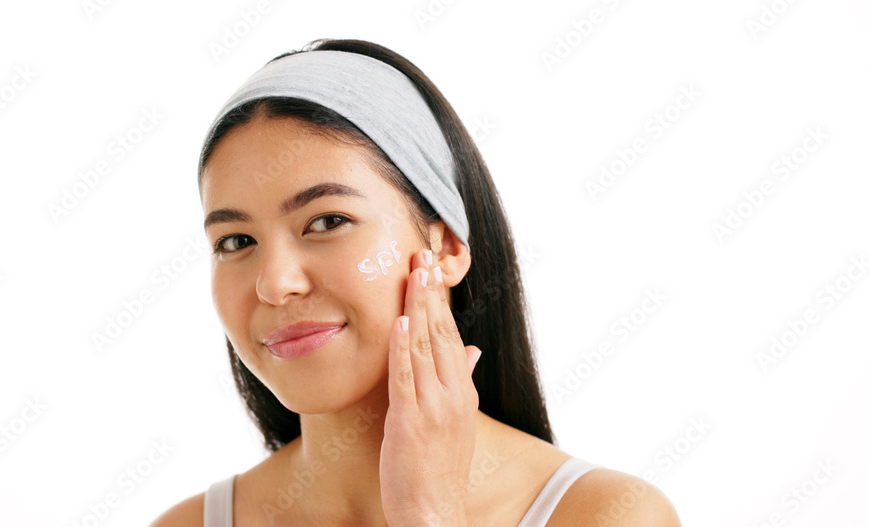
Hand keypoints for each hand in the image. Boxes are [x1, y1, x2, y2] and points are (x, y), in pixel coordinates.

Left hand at [379, 248, 482, 526]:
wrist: (435, 512)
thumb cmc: (438, 469)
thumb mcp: (457, 421)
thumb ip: (461, 381)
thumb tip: (471, 351)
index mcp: (461, 391)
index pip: (450, 334)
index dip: (439, 300)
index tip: (431, 269)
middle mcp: (452, 393)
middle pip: (440, 332)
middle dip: (430, 291)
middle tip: (422, 254)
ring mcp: (433, 406)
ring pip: (425, 346)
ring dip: (417, 307)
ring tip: (412, 273)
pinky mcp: (411, 420)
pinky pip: (406, 376)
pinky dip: (402, 346)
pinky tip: (398, 321)